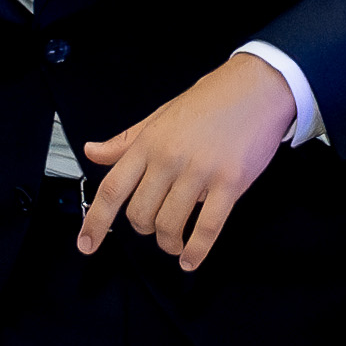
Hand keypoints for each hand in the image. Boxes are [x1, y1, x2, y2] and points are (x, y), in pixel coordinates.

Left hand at [76, 51, 297, 263]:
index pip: (112, 189)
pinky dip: (196, 250)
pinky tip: (191, 259)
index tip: (87, 244)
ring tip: (175, 243)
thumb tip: (94, 152)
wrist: (257, 87)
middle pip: (140, 214)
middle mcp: (169, 158)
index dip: (95, 221)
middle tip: (154, 229)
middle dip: (144, 230)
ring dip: (169, 242)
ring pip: (170, 224)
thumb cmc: (211, 101)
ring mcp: (200, 172)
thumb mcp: (161, 116)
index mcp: (149, 143)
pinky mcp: (230, 182)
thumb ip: (126, 141)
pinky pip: (207, 227)